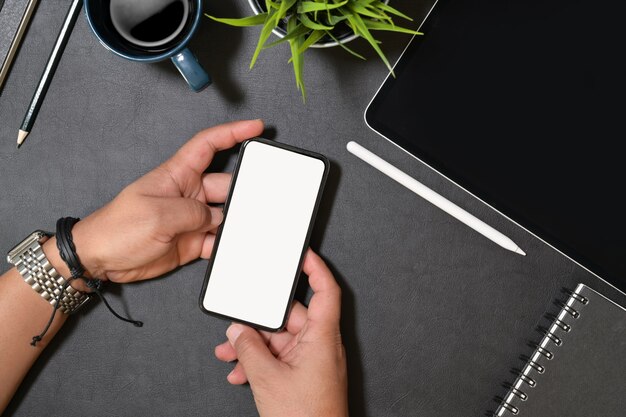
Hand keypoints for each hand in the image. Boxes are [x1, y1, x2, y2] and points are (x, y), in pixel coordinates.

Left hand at [43, 120, 263, 284]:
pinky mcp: (192, 241)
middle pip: (226, 184)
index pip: (208, 145)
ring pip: (226, 215)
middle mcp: (188, 194)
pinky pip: (217, 241)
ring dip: (238, 221)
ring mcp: (191, 218)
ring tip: (254, 227)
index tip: (256, 127)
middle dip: (245, 188)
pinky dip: (228, 246)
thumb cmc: (118, 228)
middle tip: (264, 196)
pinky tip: (237, 249)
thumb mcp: (157, 215)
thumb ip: (193, 213)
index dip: (232, 133)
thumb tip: (219, 219)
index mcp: (177, 175)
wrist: (100, 260)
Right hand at [214, 250, 348, 416]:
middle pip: (289, 317)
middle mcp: (320, 345)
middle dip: (258, 321)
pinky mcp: (305, 374)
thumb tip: (237, 331)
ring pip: (280, 340)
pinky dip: (260, 362)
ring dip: (254, 346)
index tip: (302, 253)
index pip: (326, 291)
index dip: (316, 268)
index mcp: (322, 337)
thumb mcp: (267, 378)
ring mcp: (312, 360)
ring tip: (230, 354)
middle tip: (237, 322)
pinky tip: (240, 371)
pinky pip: (281, 357)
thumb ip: (249, 349)